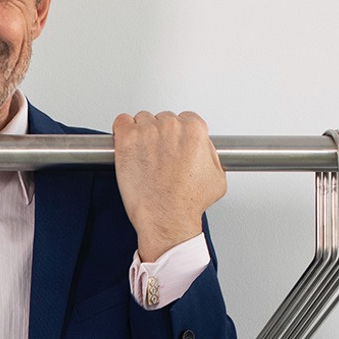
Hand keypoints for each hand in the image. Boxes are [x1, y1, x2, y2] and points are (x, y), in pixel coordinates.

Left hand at [112, 109, 225, 261]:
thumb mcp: (217, 178)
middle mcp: (171, 126)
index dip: (178, 136)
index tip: (172, 148)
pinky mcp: (127, 140)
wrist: (166, 218)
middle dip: (159, 136)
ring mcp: (147, 131)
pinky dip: (122, 130)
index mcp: (194, 130)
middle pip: (162, 119)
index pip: (185, 119)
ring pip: (142, 120)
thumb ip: (211, 154)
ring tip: (143, 157)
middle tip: (157, 158)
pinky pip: (121, 122)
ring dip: (141, 135)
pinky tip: (126, 145)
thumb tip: (204, 147)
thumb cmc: (187, 203)